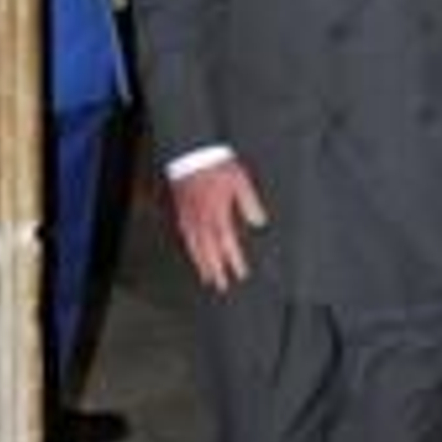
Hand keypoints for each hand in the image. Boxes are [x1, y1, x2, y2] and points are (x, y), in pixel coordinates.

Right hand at [170, 159, 269, 292]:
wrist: (191, 154)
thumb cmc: (217, 166)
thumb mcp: (240, 181)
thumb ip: (250, 204)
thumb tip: (259, 222)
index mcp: (218, 215)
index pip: (228, 245)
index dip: (235, 261)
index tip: (241, 275)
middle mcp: (203, 221)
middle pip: (209, 252)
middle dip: (216, 271)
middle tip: (221, 286)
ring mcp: (190, 218)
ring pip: (195, 248)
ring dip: (202, 265)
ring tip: (207, 278)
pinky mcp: (181, 212)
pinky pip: (185, 237)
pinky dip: (189, 249)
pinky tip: (192, 253)